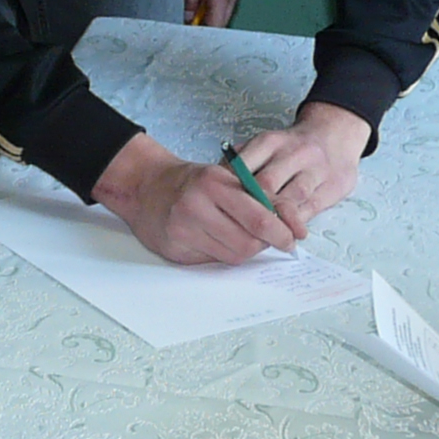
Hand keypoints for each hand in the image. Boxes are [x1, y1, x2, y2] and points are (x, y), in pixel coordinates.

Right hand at [93, 133, 301, 264]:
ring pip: (233, 256)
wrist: (146, 187)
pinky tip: (216, 239)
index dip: (280, 232)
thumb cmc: (191, 183)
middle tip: (269, 239)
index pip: (258, 217)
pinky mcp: (176, 249)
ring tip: (239, 234)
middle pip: (248, 243)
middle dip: (264, 244)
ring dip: (245, 249)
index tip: (292, 238)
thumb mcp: (226, 177)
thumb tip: (292, 225)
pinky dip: (223, 253)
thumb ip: (258, 197)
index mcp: (214, 183)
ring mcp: (183, 229)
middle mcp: (196, 205)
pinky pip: (214, 261)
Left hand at [183, 0, 243, 28]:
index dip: (200, 33)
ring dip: (207, 17)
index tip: (186, 32)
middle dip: (203, 26)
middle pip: (219, 24)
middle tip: (186, 21)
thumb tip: (187, 16)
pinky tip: (200, 1)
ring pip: (221, 15)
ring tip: (191, 9)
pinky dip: (211, 8)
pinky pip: (222, 6)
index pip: (214, 27)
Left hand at [234, 101, 369, 226]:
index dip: (231, 192)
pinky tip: (285, 232)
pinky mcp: (333, 186)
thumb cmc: (291, 148)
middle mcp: (294, 152)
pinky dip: (295, 223)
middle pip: (266, 185)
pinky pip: (311, 209)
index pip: (244, 168)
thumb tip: (216, 187)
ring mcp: (316, 169)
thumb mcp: (265, 145)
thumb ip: (242, 162)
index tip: (222, 208)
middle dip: (251, 209)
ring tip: (261, 237)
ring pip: (290, 199)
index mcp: (270, 141)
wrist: (335, 135)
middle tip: (240, 228)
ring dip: (274, 221)